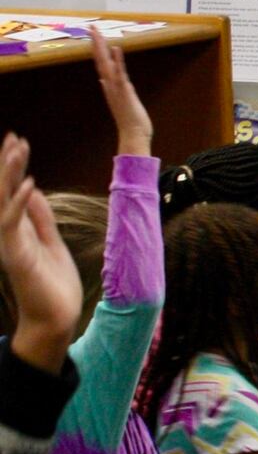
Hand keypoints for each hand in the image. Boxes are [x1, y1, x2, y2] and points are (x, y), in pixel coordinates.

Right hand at [0, 134, 81, 372]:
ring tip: (16, 149)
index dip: (13, 165)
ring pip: (3, 202)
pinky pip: (13, 225)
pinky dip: (19, 203)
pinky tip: (28, 183)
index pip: (12, 189)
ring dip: (9, 174)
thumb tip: (30, 187)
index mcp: (18, 229)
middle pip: (3, 190)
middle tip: (12, 136)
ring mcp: (9, 244)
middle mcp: (8, 233)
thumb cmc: (53, 283)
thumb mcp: (50, 241)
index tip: (17, 139)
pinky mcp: (16, 256)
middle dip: (7, 162)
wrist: (56, 317)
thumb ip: (39, 217)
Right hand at [90, 26, 151, 155]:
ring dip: (102, 48)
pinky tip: (116, 48)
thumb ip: (111, 89)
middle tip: (92, 27)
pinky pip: (120, 73)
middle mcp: (110, 85)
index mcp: (109, 86)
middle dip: (97, 43)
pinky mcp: (125, 91)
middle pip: (100, 60)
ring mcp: (116, 88)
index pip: (101, 63)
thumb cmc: (130, 119)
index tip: (94, 35)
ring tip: (97, 33)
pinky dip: (118, 61)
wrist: (134, 135)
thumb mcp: (120, 100)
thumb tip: (103, 80)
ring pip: (107, 64)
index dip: (97, 49)